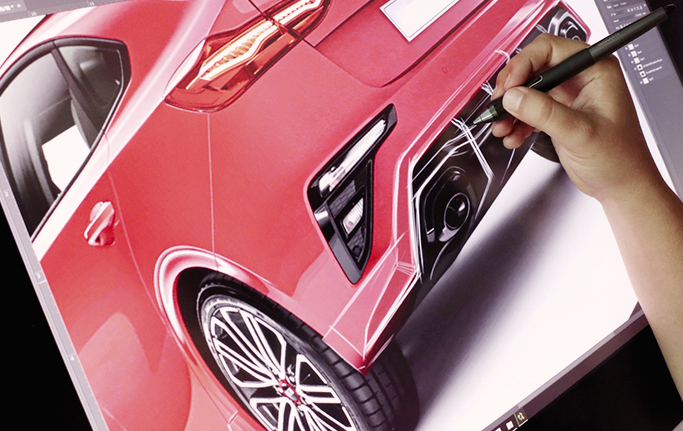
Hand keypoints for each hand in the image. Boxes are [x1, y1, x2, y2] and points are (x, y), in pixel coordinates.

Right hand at [490, 34, 661, 203]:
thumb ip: (545, 113)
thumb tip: (514, 97)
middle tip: (499, 106)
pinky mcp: (556, 114)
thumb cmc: (619, 158)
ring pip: (526, 91)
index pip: (550, 50)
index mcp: (595, 70)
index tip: (509, 86)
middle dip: (512, 89)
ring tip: (502, 126)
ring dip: (509, 109)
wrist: (619, 186)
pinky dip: (515, 123)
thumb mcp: (580, 133)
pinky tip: (512, 136)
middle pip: (533, 68)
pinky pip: (527, 110)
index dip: (524, 64)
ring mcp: (567, 97)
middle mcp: (580, 79)